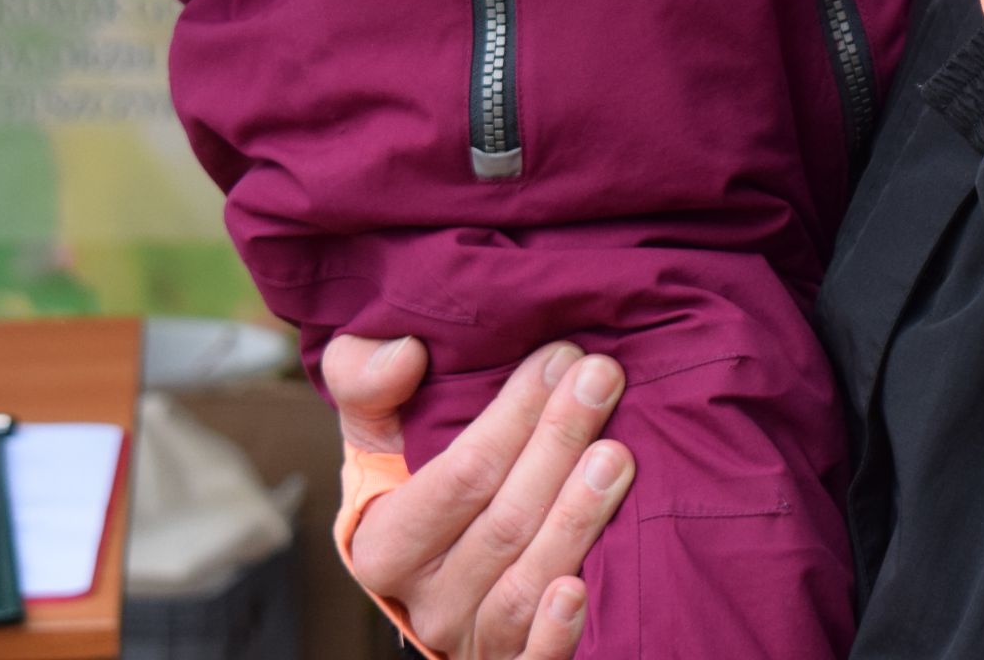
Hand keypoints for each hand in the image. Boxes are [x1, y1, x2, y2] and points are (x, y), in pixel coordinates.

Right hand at [324, 335, 634, 659]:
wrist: (432, 575)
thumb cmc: (414, 486)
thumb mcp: (376, 435)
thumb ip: (366, 382)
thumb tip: (404, 353)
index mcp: (382, 545)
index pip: (458, 476)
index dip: (512, 415)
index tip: (560, 357)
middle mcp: (424, 603)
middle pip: (502, 522)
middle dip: (558, 443)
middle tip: (603, 380)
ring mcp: (470, 641)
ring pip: (524, 583)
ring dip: (575, 519)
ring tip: (617, 456)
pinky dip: (556, 631)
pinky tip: (582, 590)